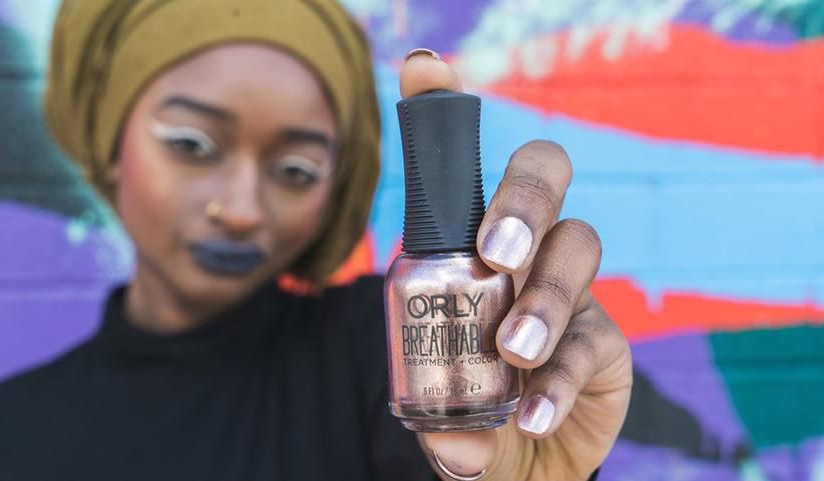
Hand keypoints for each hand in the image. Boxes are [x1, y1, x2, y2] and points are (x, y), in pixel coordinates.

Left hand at [400, 49, 632, 480]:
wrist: (522, 463)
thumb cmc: (470, 411)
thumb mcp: (436, 403)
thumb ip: (435, 413)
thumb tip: (447, 440)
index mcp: (469, 247)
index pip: (462, 170)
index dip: (447, 109)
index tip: (427, 67)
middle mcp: (525, 251)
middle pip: (544, 176)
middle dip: (524, 198)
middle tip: (497, 254)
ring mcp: (571, 290)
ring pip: (578, 247)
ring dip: (546, 296)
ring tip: (514, 351)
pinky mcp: (607, 339)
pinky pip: (595, 337)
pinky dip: (563, 376)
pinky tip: (536, 411)